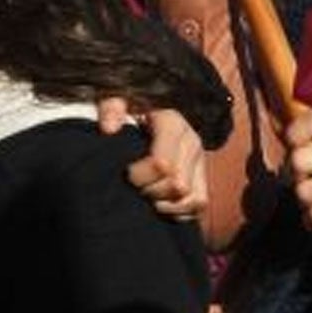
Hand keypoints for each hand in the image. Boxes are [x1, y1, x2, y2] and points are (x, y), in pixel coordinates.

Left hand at [96, 97, 206, 220]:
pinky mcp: (203, 176)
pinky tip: (160, 204)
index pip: (162, 163)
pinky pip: (200, 203)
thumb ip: (111, 109)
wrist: (147, 112)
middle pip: (177, 185)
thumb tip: (109, 129)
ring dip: (166, 204)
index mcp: (172, 123)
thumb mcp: (117, 101)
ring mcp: (200, 160)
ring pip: (192, 198)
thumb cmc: (128, 109)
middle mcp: (191, 142)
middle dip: (150, 191)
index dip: (140, 176)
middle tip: (134, 186)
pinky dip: (180, 211)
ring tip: (147, 195)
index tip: (126, 172)